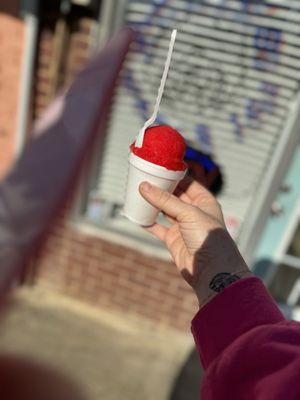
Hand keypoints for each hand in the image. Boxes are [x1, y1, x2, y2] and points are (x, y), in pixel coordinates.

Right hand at [139, 177, 250, 305]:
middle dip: (161, 189)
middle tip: (144, 179)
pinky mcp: (174, 240)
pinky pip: (158, 228)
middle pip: (174, 196)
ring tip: (138, 194)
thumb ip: (166, 200)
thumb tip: (144, 186)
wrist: (211, 270)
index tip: (158, 169)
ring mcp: (183, 227)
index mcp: (204, 202)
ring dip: (153, 204)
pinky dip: (148, 222)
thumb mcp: (189, 213)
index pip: (188, 183)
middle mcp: (194, 213)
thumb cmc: (208, 238)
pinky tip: (137, 216)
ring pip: (165, 211)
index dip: (174, 176)